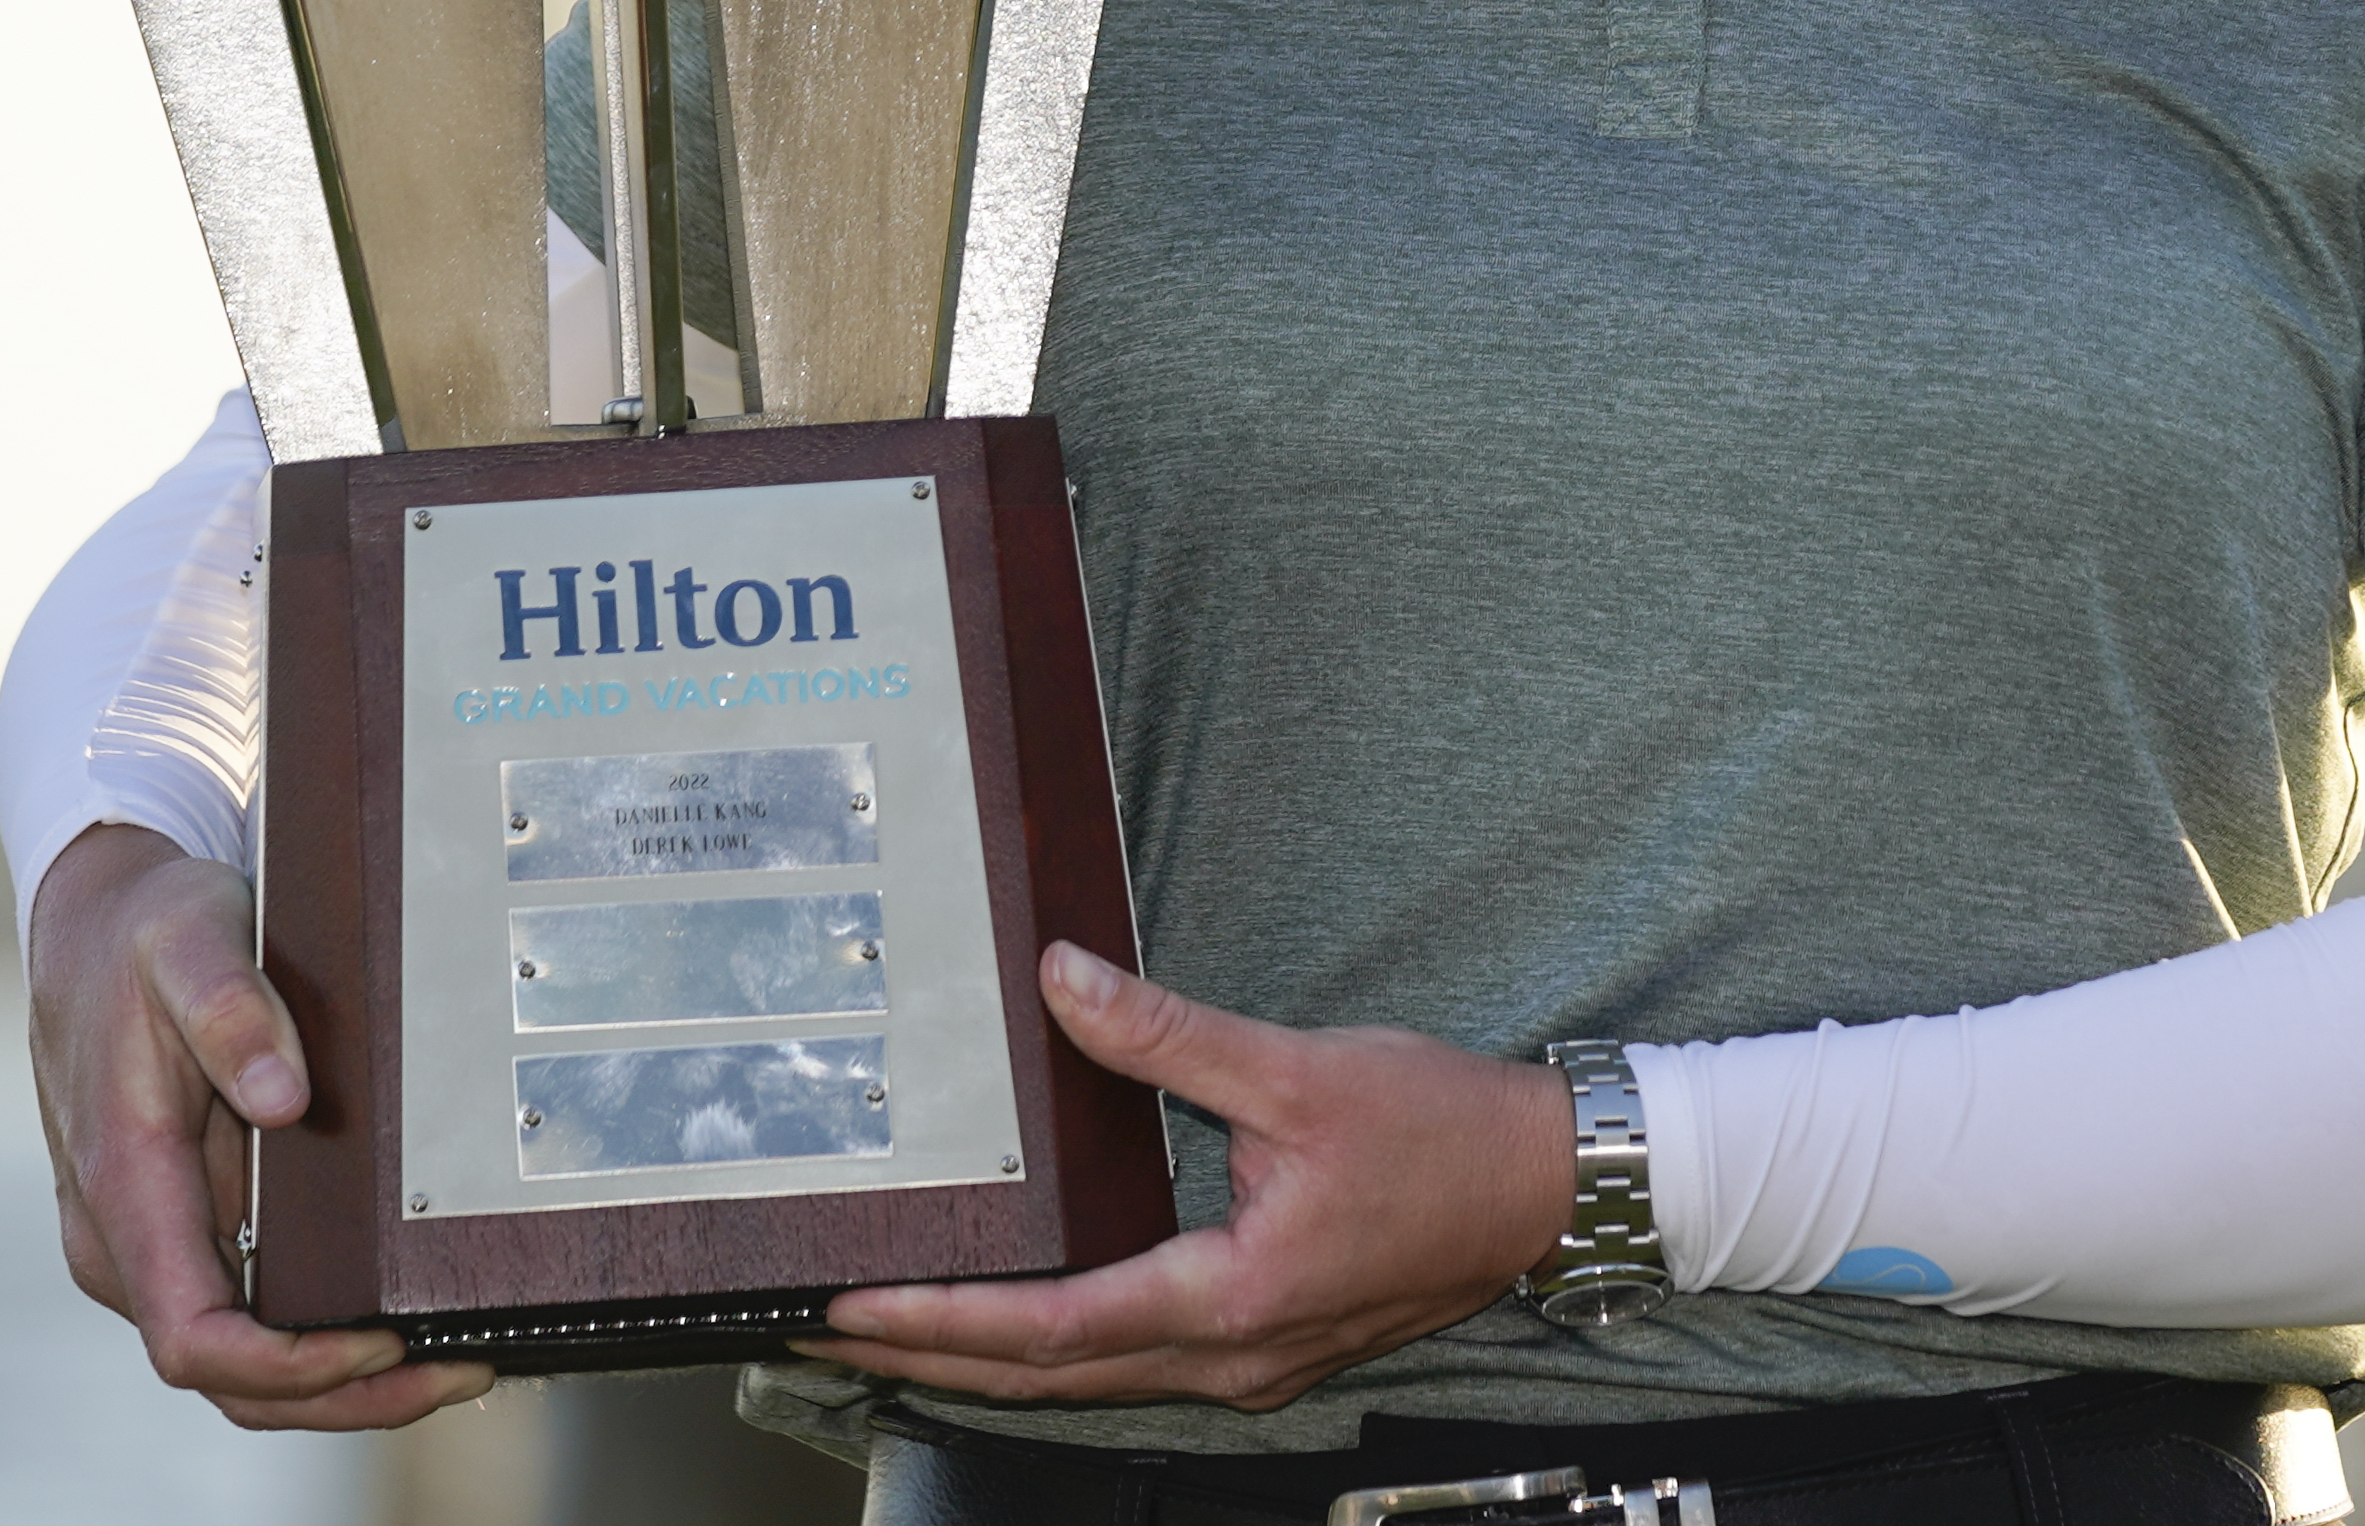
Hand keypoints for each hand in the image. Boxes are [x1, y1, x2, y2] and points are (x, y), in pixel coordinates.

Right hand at [25, 823, 491, 1430]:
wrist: (99, 926)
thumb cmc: (143, 935)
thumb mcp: (187, 940)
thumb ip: (231, 1010)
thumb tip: (285, 1098)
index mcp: (124, 1188)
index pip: (195, 1338)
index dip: (290, 1366)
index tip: (381, 1340)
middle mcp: (127, 1243)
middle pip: (231, 1379)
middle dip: (345, 1396)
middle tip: (461, 1371)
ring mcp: (158, 1246)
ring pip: (246, 1367)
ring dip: (345, 1386)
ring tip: (455, 1363)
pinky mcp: (190, 1233)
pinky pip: (253, 1317)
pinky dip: (326, 1342)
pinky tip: (406, 1324)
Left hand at [800, 944, 1570, 1410]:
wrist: (1549, 1187)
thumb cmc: (1444, 1134)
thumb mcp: (1300, 1069)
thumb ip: (1167, 1037)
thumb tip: (1062, 983)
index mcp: (1235, 1297)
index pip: (1052, 1329)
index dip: (940, 1319)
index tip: (849, 1305)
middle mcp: (1231, 1355)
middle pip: (1047, 1380)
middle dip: (926, 1355)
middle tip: (815, 1329)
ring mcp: (1250, 1362)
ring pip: (1087, 1382)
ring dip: (982, 1358)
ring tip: (887, 1326)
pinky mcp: (1265, 1345)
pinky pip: (1132, 1363)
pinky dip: (1053, 1349)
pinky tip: (1013, 1316)